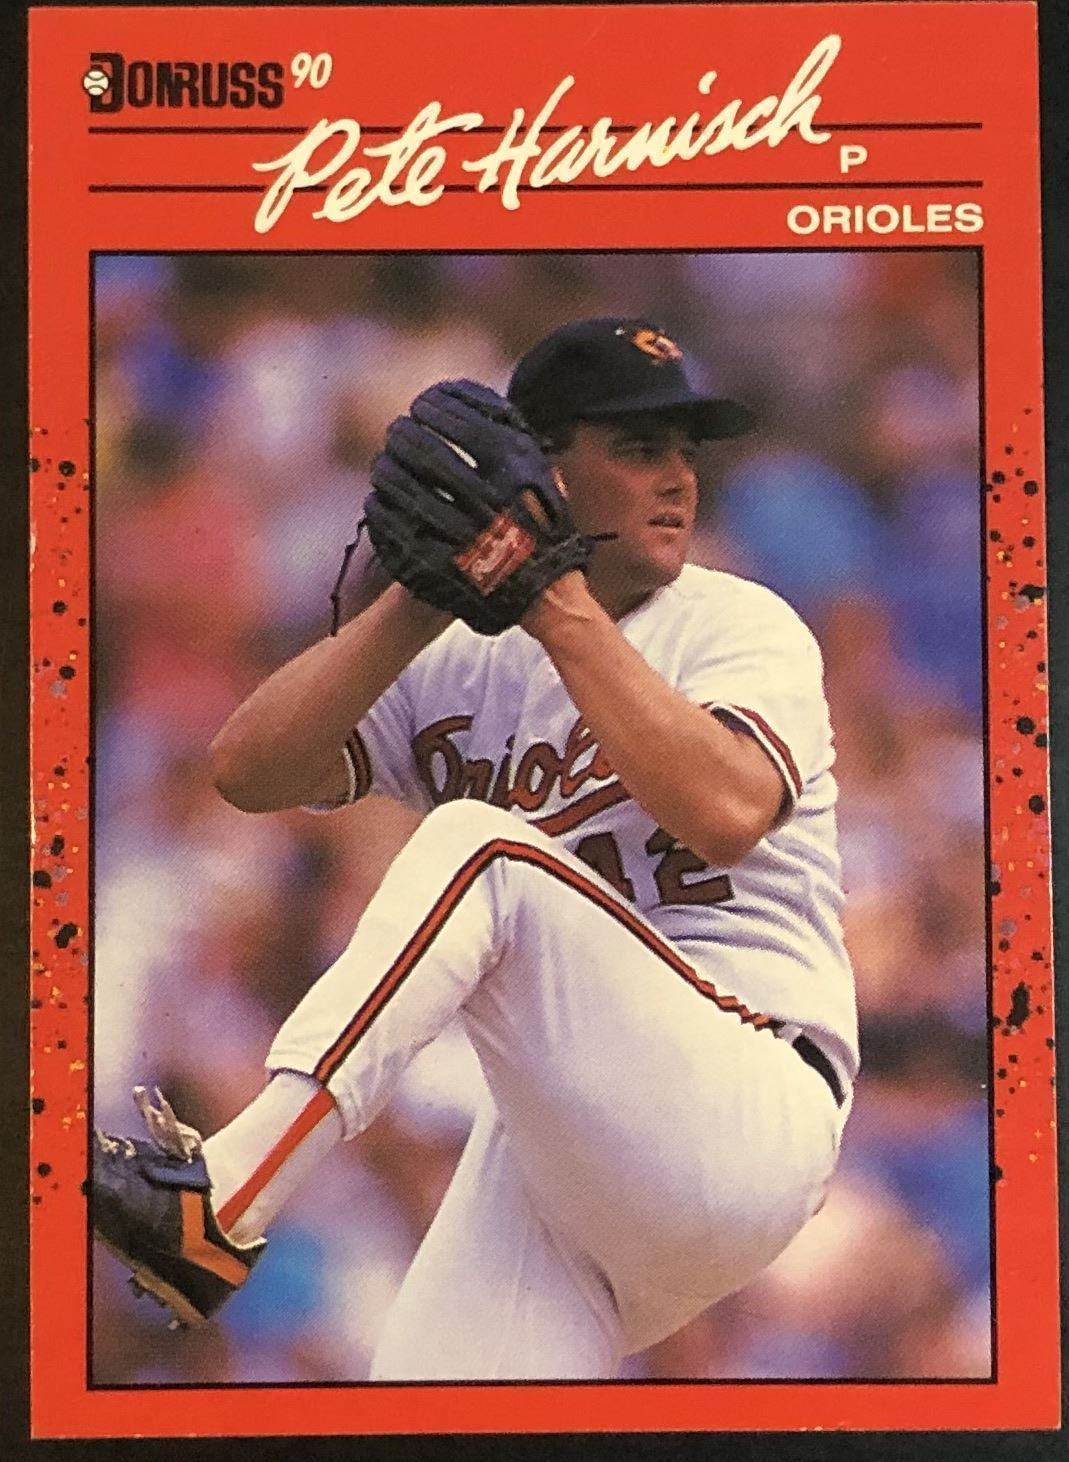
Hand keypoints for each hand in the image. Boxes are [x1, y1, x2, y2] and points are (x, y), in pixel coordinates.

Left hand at [365, 381, 591, 634]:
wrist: (546, 597)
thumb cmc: (544, 530)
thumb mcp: (546, 477)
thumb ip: (516, 436)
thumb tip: (477, 398)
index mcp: (516, 470)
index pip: (460, 419)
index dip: (435, 405)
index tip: (423, 403)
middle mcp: (486, 499)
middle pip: (423, 449)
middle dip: (404, 433)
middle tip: (398, 430)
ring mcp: (458, 535)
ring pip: (401, 485)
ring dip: (386, 467)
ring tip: (384, 462)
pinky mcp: (435, 567)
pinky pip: (391, 526)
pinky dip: (379, 507)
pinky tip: (379, 498)